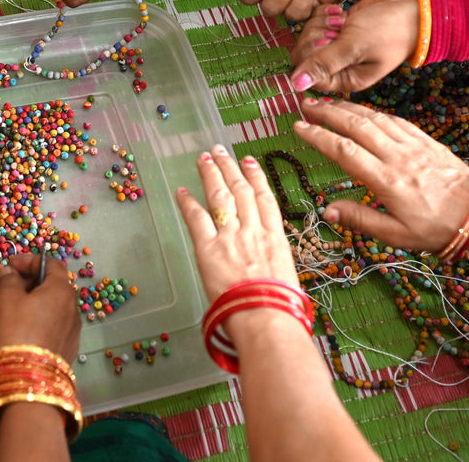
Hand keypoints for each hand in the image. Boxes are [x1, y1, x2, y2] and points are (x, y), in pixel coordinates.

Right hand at [0, 254, 80, 362]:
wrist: (29, 376)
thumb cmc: (16, 329)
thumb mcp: (6, 298)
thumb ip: (8, 279)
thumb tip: (9, 271)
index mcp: (61, 290)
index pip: (51, 263)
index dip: (29, 261)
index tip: (10, 266)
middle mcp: (73, 307)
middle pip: (54, 285)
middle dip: (31, 281)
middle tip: (9, 287)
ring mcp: (73, 330)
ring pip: (54, 307)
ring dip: (36, 302)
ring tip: (14, 309)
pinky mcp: (69, 349)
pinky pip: (55, 325)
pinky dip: (41, 320)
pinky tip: (25, 329)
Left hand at [174, 145, 299, 302]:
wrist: (266, 317)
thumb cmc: (280, 308)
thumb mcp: (286, 278)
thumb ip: (274, 264)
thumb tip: (268, 267)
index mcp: (276, 239)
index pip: (266, 199)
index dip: (256, 177)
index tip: (249, 162)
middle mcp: (254, 231)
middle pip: (241, 191)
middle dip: (230, 167)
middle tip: (220, 151)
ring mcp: (231, 237)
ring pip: (220, 196)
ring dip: (211, 174)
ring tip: (203, 158)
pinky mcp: (208, 248)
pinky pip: (196, 218)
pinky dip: (188, 202)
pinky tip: (181, 190)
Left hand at [288, 0, 415, 92]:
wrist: (412, 6)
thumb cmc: (389, 29)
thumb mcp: (354, 47)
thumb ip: (323, 64)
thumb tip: (295, 85)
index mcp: (346, 79)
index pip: (307, 74)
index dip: (311, 55)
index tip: (327, 40)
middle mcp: (340, 66)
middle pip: (305, 53)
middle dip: (316, 35)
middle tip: (337, 28)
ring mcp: (339, 46)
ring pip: (309, 35)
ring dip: (321, 23)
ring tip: (342, 20)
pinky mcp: (339, 28)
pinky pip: (316, 21)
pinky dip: (325, 14)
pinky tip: (341, 12)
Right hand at [293, 97, 468, 252]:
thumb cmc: (436, 228)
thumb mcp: (397, 235)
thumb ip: (361, 220)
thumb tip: (328, 210)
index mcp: (386, 180)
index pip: (344, 151)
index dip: (318, 136)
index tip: (298, 127)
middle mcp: (397, 157)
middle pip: (356, 126)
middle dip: (328, 112)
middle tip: (306, 104)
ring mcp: (413, 145)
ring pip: (374, 118)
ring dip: (348, 108)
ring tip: (327, 103)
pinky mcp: (425, 140)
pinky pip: (395, 120)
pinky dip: (374, 112)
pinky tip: (363, 111)